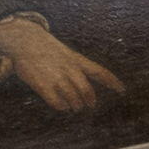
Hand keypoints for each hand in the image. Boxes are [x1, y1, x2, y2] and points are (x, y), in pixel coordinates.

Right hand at [0, 15, 123, 111]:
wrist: (25, 40)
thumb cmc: (47, 49)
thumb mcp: (67, 54)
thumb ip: (77, 67)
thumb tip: (84, 86)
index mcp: (77, 60)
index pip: (100, 72)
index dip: (113, 82)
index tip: (123, 90)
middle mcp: (69, 69)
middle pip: (86, 90)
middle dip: (90, 99)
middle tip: (90, 105)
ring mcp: (56, 77)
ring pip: (73, 98)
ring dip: (76, 105)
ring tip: (75, 107)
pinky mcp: (42, 85)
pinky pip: (56, 102)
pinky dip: (61, 106)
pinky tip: (62, 106)